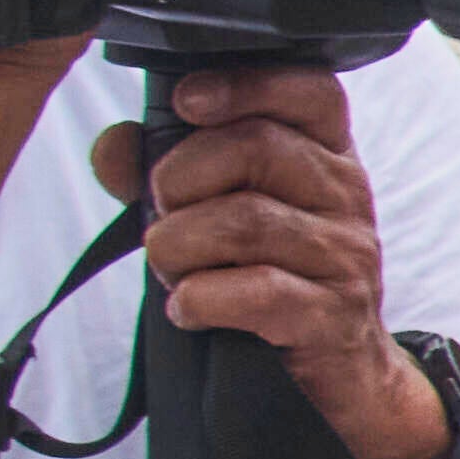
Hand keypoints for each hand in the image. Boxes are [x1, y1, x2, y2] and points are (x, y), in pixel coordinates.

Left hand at [96, 66, 427, 458]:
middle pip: (257, 148)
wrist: (341, 374)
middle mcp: (346, 195)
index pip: (311, 90)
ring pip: (245, 221)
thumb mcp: (227, 212)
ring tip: (169, 269)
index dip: (246, 84)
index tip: (186, 102)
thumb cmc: (275, 278)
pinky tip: (187, 309)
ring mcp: (345, 257)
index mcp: (327, 155)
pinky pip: (257, 292)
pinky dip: (201, 299)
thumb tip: (113, 147)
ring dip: (178, 246)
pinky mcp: (332, 316)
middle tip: (160, 214)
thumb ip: (166, 170)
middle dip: (180, 178)